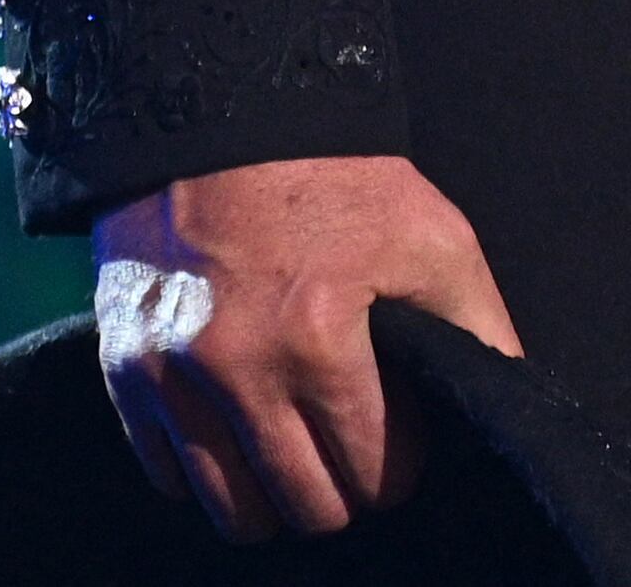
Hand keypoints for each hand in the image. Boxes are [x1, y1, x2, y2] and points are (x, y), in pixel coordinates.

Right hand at [93, 153, 524, 540]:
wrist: (221, 121)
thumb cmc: (336, 181)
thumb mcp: (432, 233)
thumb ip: (477, 323)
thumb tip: (505, 394)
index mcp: (319, 336)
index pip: (373, 471)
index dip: (399, 471)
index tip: (401, 453)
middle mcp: (236, 370)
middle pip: (305, 505)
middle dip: (342, 493)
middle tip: (354, 459)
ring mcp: (171, 377)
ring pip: (232, 509)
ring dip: (274, 498)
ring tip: (298, 459)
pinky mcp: (125, 372)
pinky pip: (167, 476)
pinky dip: (206, 473)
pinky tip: (239, 436)